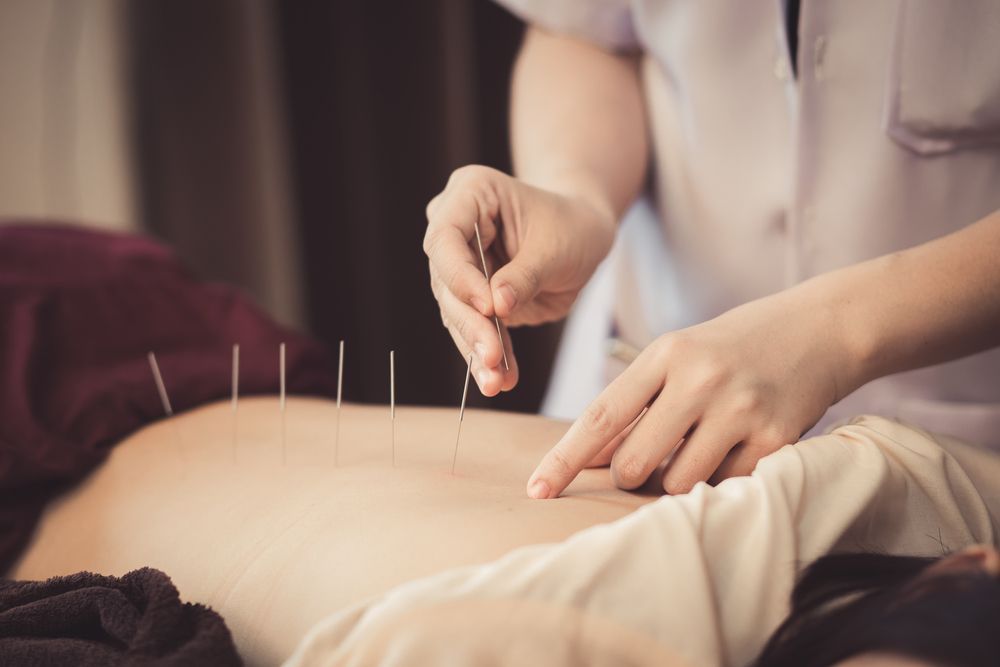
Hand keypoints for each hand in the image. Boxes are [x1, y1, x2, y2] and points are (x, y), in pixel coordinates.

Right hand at [424, 165, 614, 395]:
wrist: (583, 236)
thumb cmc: (573, 226)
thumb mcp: (558, 247)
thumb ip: (526, 275)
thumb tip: (497, 308)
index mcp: (470, 194)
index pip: (446, 237)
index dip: (461, 276)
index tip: (489, 307)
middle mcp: (454, 227)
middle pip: (446, 280)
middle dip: (471, 323)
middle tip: (491, 356)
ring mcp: (460, 265)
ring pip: (455, 312)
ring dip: (475, 348)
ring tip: (495, 380)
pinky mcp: (471, 298)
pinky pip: (472, 329)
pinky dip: (487, 356)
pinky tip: (500, 379)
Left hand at [526, 284, 860, 497]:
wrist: (820, 327)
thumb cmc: (733, 346)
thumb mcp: (679, 355)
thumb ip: (636, 402)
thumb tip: (593, 460)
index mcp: (666, 354)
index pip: (601, 417)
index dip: (565, 459)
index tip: (537, 488)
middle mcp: (699, 379)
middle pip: (634, 463)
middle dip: (629, 476)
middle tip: (648, 459)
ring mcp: (739, 409)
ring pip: (678, 482)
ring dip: (677, 480)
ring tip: (702, 445)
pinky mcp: (775, 437)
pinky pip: (726, 485)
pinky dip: (721, 478)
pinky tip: (737, 445)